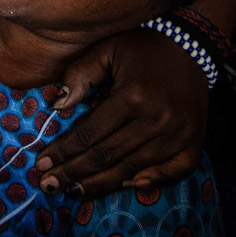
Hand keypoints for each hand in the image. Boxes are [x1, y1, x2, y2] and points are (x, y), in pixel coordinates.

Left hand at [36, 27, 207, 198]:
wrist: (191, 44)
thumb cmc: (143, 47)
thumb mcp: (107, 49)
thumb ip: (80, 74)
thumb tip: (57, 107)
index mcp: (133, 96)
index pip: (89, 133)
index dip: (63, 152)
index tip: (41, 165)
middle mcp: (157, 119)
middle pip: (107, 156)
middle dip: (74, 173)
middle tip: (49, 186)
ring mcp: (178, 133)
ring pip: (132, 169)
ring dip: (101, 184)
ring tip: (74, 192)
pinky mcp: (194, 141)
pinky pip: (173, 172)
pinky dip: (151, 182)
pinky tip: (126, 187)